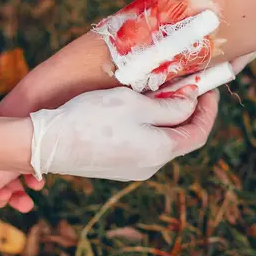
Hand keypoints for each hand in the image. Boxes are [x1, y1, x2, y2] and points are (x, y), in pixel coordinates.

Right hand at [30, 86, 218, 180]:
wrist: (47, 143)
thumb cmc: (92, 118)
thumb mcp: (137, 104)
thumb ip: (170, 106)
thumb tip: (190, 103)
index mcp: (160, 151)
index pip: (198, 132)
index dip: (208, 109)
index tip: (208, 87)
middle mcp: (150, 166)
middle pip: (181, 138)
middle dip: (189, 111)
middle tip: (186, 85)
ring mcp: (131, 169)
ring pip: (162, 141)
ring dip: (167, 118)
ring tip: (161, 93)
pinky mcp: (115, 166)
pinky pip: (143, 145)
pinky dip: (150, 126)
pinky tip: (138, 109)